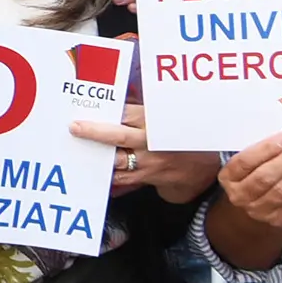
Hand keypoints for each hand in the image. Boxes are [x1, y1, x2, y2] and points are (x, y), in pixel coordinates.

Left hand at [70, 100, 219, 201]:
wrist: (205, 166)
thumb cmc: (182, 138)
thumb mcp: (166, 120)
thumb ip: (142, 113)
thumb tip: (119, 102)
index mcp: (155, 123)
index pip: (127, 114)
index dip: (108, 112)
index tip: (89, 109)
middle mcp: (151, 143)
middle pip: (119, 136)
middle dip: (95, 132)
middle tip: (75, 127)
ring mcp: (149, 163)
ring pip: (117, 162)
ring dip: (97, 159)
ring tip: (78, 153)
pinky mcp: (147, 178)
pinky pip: (123, 180)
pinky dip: (108, 178)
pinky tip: (92, 175)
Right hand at [205, 132, 281, 275]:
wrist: (251, 217)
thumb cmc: (251, 181)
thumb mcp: (245, 168)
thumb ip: (260, 153)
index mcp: (229, 178)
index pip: (245, 162)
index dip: (266, 149)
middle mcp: (241, 197)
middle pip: (266, 177)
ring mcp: (261, 211)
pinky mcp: (281, 219)